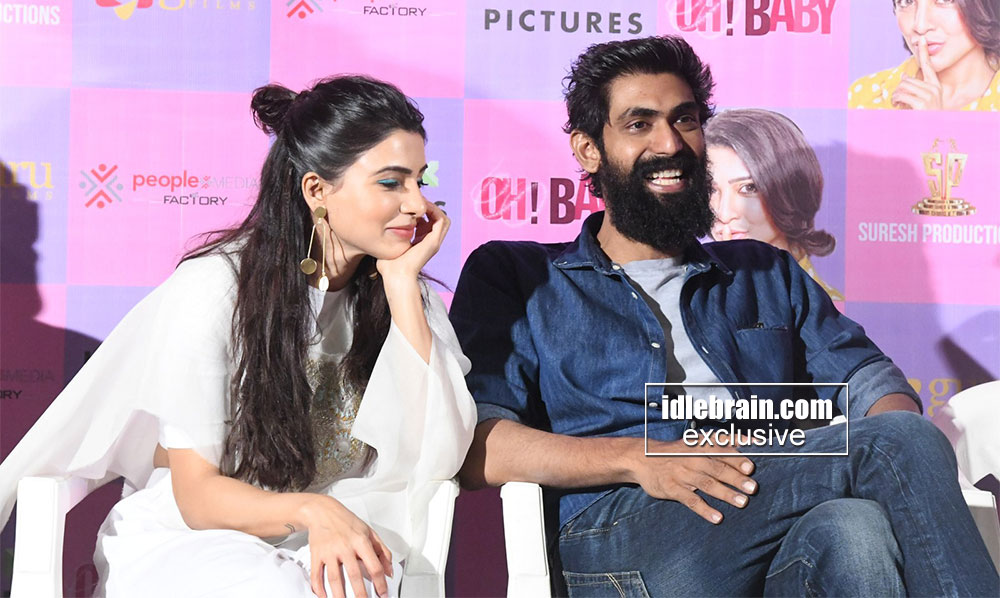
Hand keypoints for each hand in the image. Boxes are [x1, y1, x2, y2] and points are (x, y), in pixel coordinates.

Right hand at [298, 495, 392, 597]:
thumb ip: (382, 551)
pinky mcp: (316, 554)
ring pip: (335, 578)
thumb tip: (389, 571)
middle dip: (361, 595)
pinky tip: (324, 596)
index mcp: (361, 541)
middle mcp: (345, 546)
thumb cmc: (346, 521)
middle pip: (355, 575)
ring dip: (339, 595)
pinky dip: (319, 589)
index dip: (380, 583)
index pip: (374, 566)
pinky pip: (316, 575)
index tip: (383, 594)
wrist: (322, 511)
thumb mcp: (369, 532)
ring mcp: (329, 552)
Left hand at [376, 200, 449, 284]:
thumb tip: (378, 233)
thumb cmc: (389, 267)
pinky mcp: (434, 242)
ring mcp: (434, 242)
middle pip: (438, 219)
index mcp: (422, 244)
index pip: (428, 223)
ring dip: (433, 209)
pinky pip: (442, 221)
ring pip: (443, 219)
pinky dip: (434, 212)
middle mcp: (431, 242)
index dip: (422, 213)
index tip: (409, 207)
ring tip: (421, 204)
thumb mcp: (388, 248)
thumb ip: (387, 240)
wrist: (395, 277)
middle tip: (417, 203)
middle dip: (429, 208)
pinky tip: (421, 209)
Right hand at [630, 434, 756, 523]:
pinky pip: (690, 500)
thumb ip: (720, 442)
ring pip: (706, 484)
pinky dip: (704, 509)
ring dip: (725, 493)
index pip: (720, 450)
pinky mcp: (672, 489)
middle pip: (717, 468)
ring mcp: (682, 474)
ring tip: (742, 502)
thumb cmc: (676, 452)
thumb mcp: (694, 441)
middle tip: (752, 487)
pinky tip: (717, 517)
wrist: (642, 458)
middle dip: (735, 477)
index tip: (751, 466)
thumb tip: (749, 440)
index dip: (736, 457)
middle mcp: (692, 459)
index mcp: (699, 446)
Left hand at [892, 38, 942, 109]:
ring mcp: (929, 95)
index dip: (924, 52)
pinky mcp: (922, 102)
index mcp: (935, 86)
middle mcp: (933, 88)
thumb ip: (915, 88)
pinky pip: (901, 94)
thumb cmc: (925, 116)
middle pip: (906, 80)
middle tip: (897, 101)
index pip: (928, 65)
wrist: (933, 132)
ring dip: (895, 96)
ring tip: (898, 105)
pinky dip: (896, 100)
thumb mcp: (922, 100)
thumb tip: (903, 76)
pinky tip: (898, 107)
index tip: (921, 39)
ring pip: (903, 86)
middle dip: (898, 90)